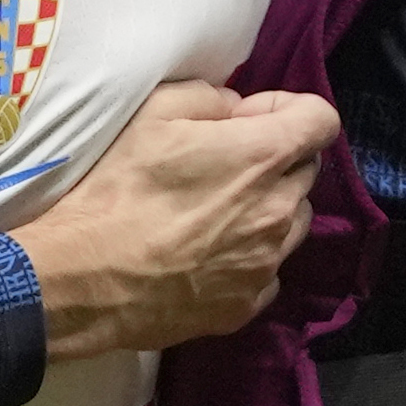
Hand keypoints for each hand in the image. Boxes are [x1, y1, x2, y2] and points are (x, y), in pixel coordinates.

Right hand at [8, 79, 337, 361]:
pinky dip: (248, 258)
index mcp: (263, 157)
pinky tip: (207, 257)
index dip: (291, 110)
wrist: (83, 277)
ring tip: (217, 215)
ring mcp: (267, 264)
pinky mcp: (246, 306)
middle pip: (305, 172)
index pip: (322, 120)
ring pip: (292, 224)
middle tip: (224, 165)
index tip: (249, 119)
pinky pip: (266, 272)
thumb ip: (210, 99)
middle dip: (275, 160)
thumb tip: (236, 111)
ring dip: (268, 211)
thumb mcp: (153, 113)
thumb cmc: (117, 188)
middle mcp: (279, 211)